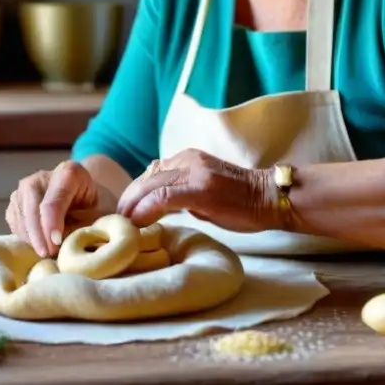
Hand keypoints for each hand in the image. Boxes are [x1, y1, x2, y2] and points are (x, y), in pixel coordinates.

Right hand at [6, 160, 108, 257]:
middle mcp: (42, 176)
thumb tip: (58, 242)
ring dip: (32, 238)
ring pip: (21, 216)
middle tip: (49, 254)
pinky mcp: (16, 202)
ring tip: (49, 253)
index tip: (57, 243)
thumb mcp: (100, 214)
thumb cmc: (96, 206)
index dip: (52, 223)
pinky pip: (15, 223)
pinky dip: (25, 237)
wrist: (84, 198)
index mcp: (69, 172)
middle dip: (39, 235)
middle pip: (33, 207)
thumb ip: (82, 225)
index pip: (54, 201)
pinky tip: (40, 245)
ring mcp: (25, 188)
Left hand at [116, 149, 278, 231]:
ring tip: (123, 226)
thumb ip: (179, 191)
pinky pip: (163, 197)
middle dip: (127, 202)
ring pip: (149, 186)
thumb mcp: (202, 189)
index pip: (149, 174)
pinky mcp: (200, 188)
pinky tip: (138, 223)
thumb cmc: (238, 200)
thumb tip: (154, 204)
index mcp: (186, 158)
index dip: (133, 195)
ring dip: (132, 207)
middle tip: (116, 223)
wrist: (268, 197)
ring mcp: (193, 172)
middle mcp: (186, 159)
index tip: (124, 215)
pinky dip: (146, 210)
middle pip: (144, 179)